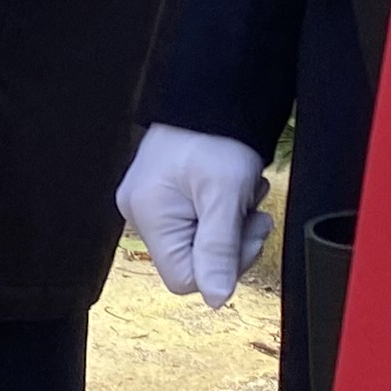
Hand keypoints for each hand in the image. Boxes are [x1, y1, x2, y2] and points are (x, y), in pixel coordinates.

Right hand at [119, 125, 268, 307]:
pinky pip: (196, 222)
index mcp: (148, 215)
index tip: (245, 234)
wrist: (216, 91)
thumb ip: (219, 249)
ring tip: (243, 194)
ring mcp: (152, 202)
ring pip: (198, 242)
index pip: (184, 278)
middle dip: (231, 244)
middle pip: (192, 261)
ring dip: (230, 226)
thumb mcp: (224, 195)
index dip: (222, 267)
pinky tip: (233, 190)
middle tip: (250, 213)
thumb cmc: (216, 134)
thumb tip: (217, 299)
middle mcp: (140, 212)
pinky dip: (221, 213)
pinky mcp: (166, 194)